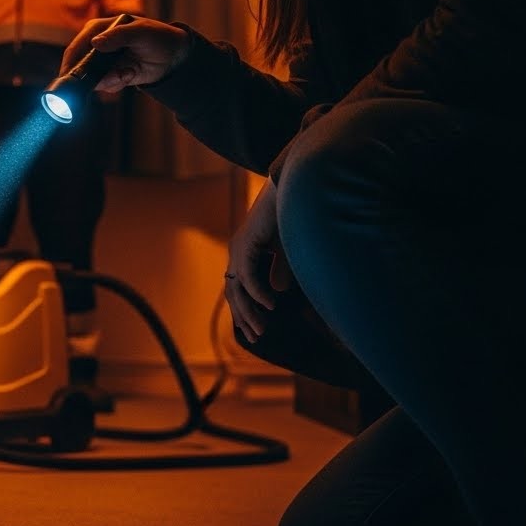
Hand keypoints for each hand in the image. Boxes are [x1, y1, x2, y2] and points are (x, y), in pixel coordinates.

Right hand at [61, 16, 189, 93]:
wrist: (173, 56)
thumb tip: (95, 43)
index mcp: (97, 29)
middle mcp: (95, 45)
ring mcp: (102, 62)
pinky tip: (130, 74)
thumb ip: (118, 36)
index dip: (71, 64)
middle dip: (94, 77)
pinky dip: (117, 84)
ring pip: (93, 79)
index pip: (77, 47)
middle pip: (80, 67)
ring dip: (111, 81)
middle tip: (115, 77)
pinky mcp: (111, 75)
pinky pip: (105, 86)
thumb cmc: (158, 36)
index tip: (70, 79)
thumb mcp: (141, 32)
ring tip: (128, 73)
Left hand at [223, 180, 293, 342]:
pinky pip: (248, 276)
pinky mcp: (246, 244)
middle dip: (244, 317)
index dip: (246, 310)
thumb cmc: (291, 216)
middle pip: (234, 294)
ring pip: (237, 289)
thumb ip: (280, 271)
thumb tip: (278, 291)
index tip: (256, 331)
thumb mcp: (287, 251)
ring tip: (261, 328)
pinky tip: (270, 305)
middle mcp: (237, 253)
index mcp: (244, 255)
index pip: (239, 290)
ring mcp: (239, 249)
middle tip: (256, 336)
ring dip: (249, 311)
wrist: (292, 188)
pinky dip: (257, 293)